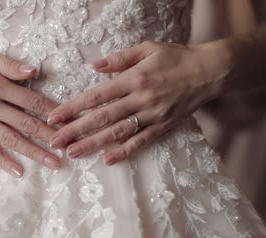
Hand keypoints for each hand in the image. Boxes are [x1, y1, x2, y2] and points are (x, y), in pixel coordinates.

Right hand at [0, 47, 61, 176]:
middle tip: (69, 148)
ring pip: (11, 139)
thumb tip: (34, 71)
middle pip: (26, 123)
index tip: (69, 120)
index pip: (32, 100)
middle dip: (50, 136)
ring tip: (52, 163)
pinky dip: (3, 161)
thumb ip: (9, 64)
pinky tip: (18, 172)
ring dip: (34, 152)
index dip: (52, 111)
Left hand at [47, 41, 224, 164]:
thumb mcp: (147, 48)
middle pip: (102, 117)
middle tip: (54, 140)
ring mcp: (152, 115)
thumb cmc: (176, 58)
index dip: (73, 108)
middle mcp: (140, 99)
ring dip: (93, 144)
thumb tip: (94, 67)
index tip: (54, 116)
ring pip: (118, 132)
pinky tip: (108, 160)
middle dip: (75, 130)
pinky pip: (142, 142)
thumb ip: (120, 58)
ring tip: (73, 152)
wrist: (210, 72)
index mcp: (133, 79)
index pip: (96, 96)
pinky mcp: (163, 127)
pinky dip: (125, 152)